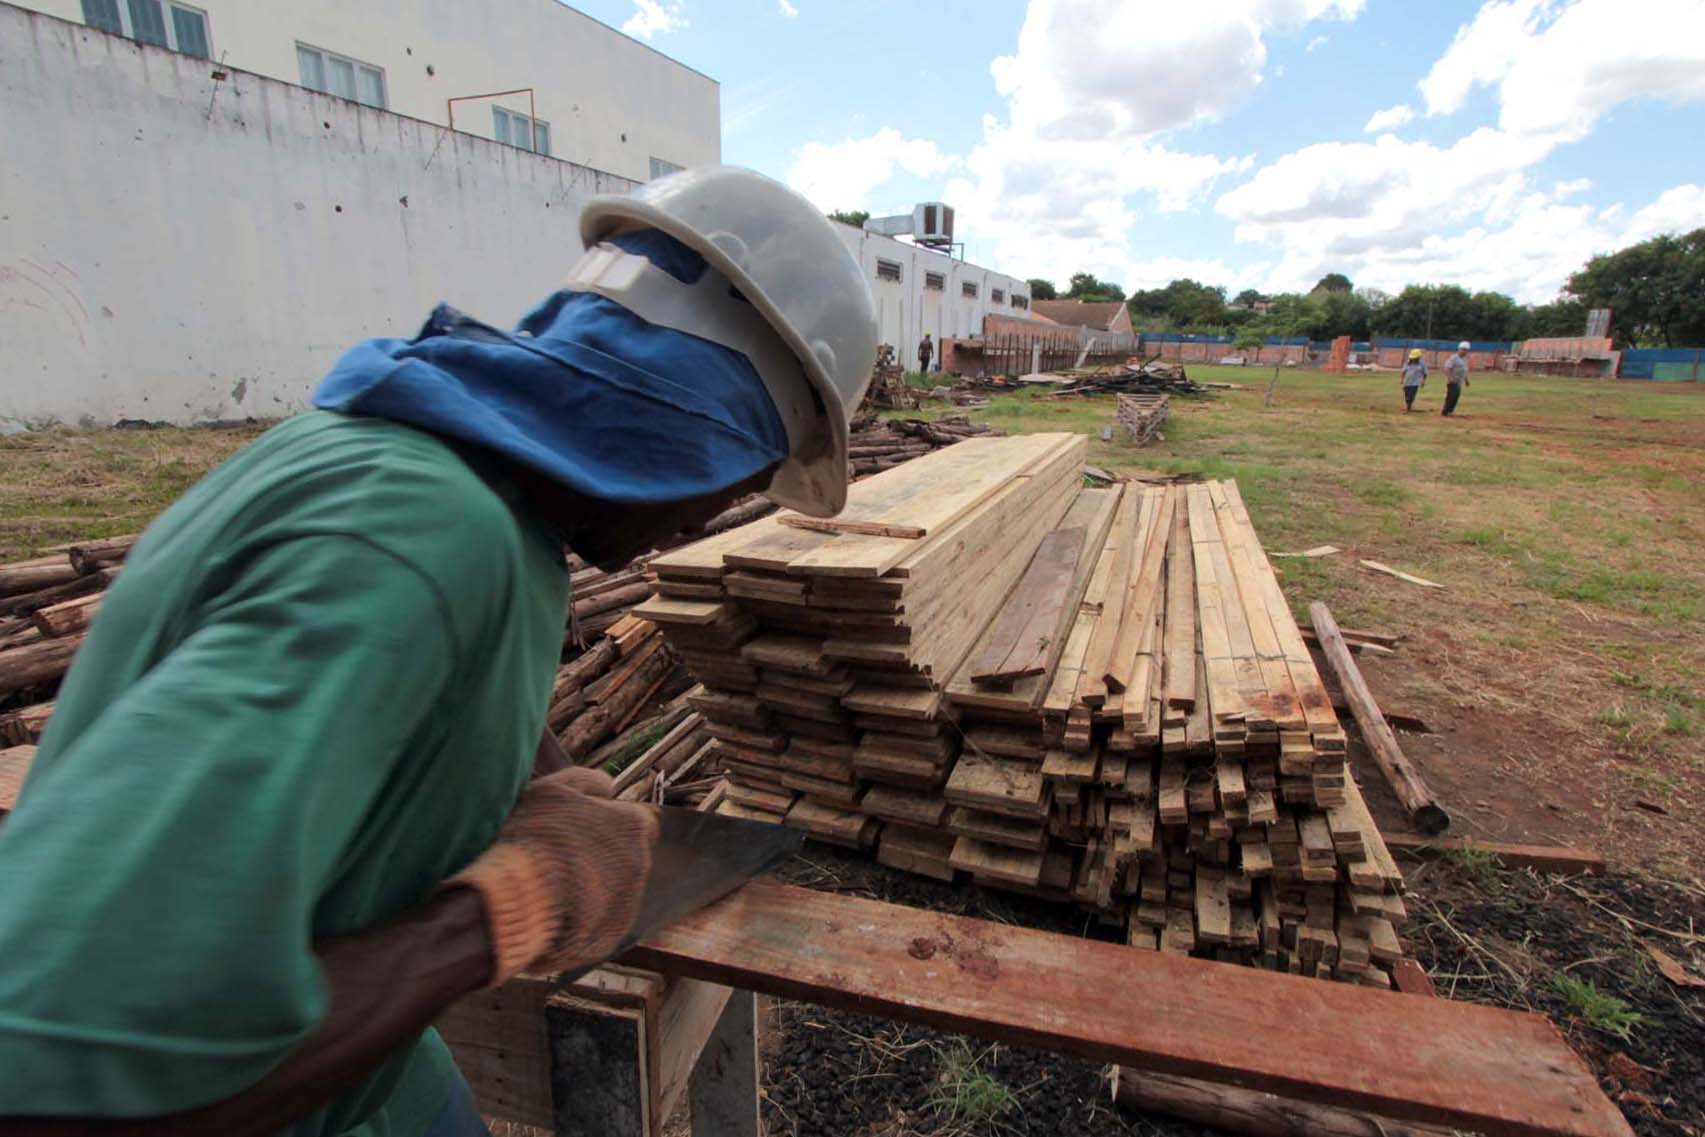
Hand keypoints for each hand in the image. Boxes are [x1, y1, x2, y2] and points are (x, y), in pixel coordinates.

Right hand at [447, 767, 658, 984]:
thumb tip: (609, 789)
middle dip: (603, 857)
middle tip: (562, 859)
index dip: (613, 823)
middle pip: (628, 858)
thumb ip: (588, 782)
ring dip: (590, 888)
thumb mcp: (553, 790)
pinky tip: (548, 913)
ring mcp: (626, 906)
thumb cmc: (529, 840)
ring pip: (614, 892)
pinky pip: (598, 924)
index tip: (586, 829)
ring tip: (548, 889)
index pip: (639, 821)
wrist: (511, 903)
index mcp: (631, 826)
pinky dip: (580, 919)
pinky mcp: (608, 939)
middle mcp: (639, 866)